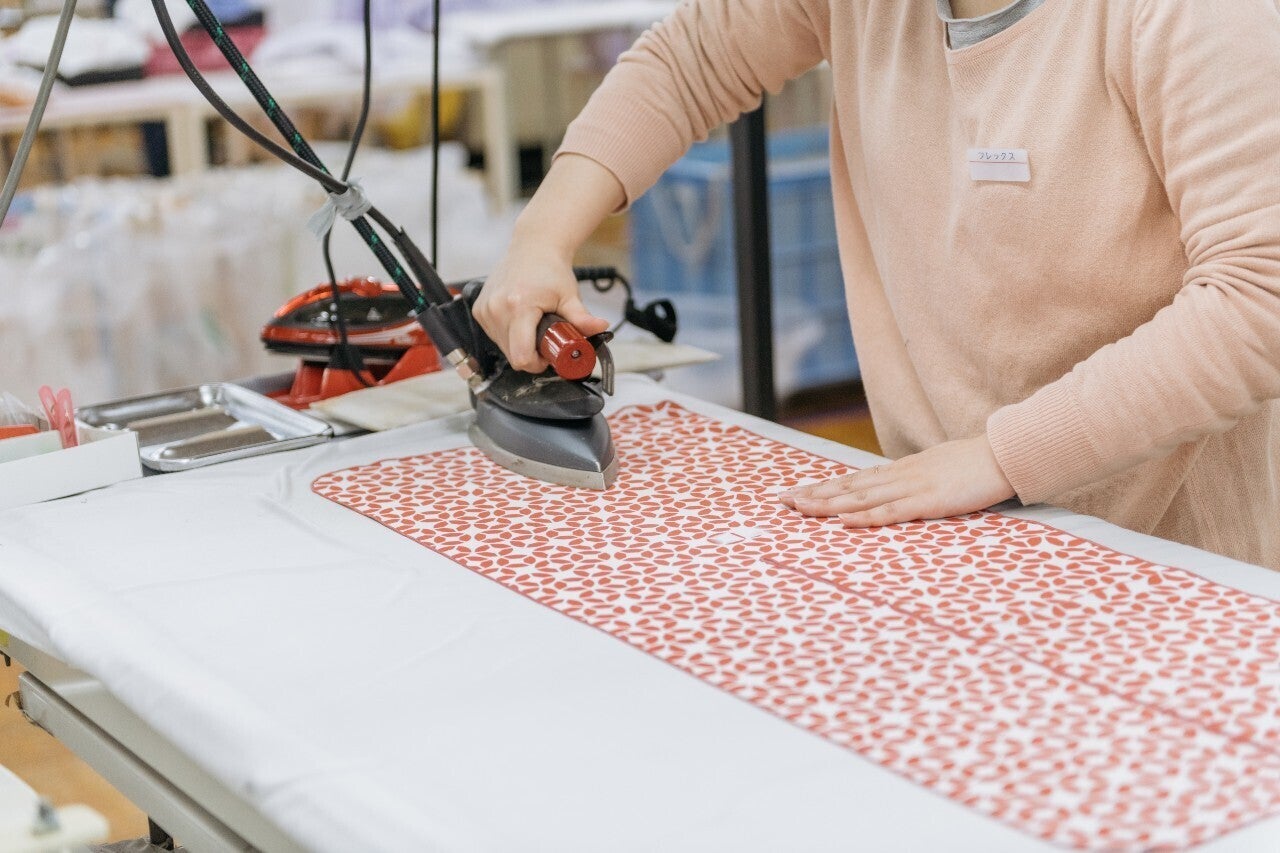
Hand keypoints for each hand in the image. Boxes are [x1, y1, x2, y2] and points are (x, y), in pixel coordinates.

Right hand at [471, 242, 609, 373]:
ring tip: (533, 325)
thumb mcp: (570, 296)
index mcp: (518, 307)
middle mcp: (497, 309)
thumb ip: (583, 318)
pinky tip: (519, 319)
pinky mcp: (479, 309)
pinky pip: (494, 335)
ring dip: (519, 344)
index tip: (548, 354)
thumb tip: (601, 328)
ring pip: (502, 348)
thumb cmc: (550, 269)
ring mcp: (485, 310)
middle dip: (531, 354)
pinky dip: (508, 334)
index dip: (537, 363)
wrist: (532, 246)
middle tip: (545, 337)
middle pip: (512, 355)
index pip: (521, 356)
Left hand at [779, 434, 1015, 526]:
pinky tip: (843, 520)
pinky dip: (865, 517)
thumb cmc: (973, 466)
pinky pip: (891, 511)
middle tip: (782, 502)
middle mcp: (898, 477)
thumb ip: (914, 483)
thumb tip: (895, 492)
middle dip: (814, 496)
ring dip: (828, 504)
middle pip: (848, 487)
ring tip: (800, 509)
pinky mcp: (928, 501)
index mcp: (900, 471)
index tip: (796, 494)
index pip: (853, 480)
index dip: (823, 487)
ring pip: (861, 498)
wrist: (1004, 453)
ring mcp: (912, 487)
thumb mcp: (936, 473)